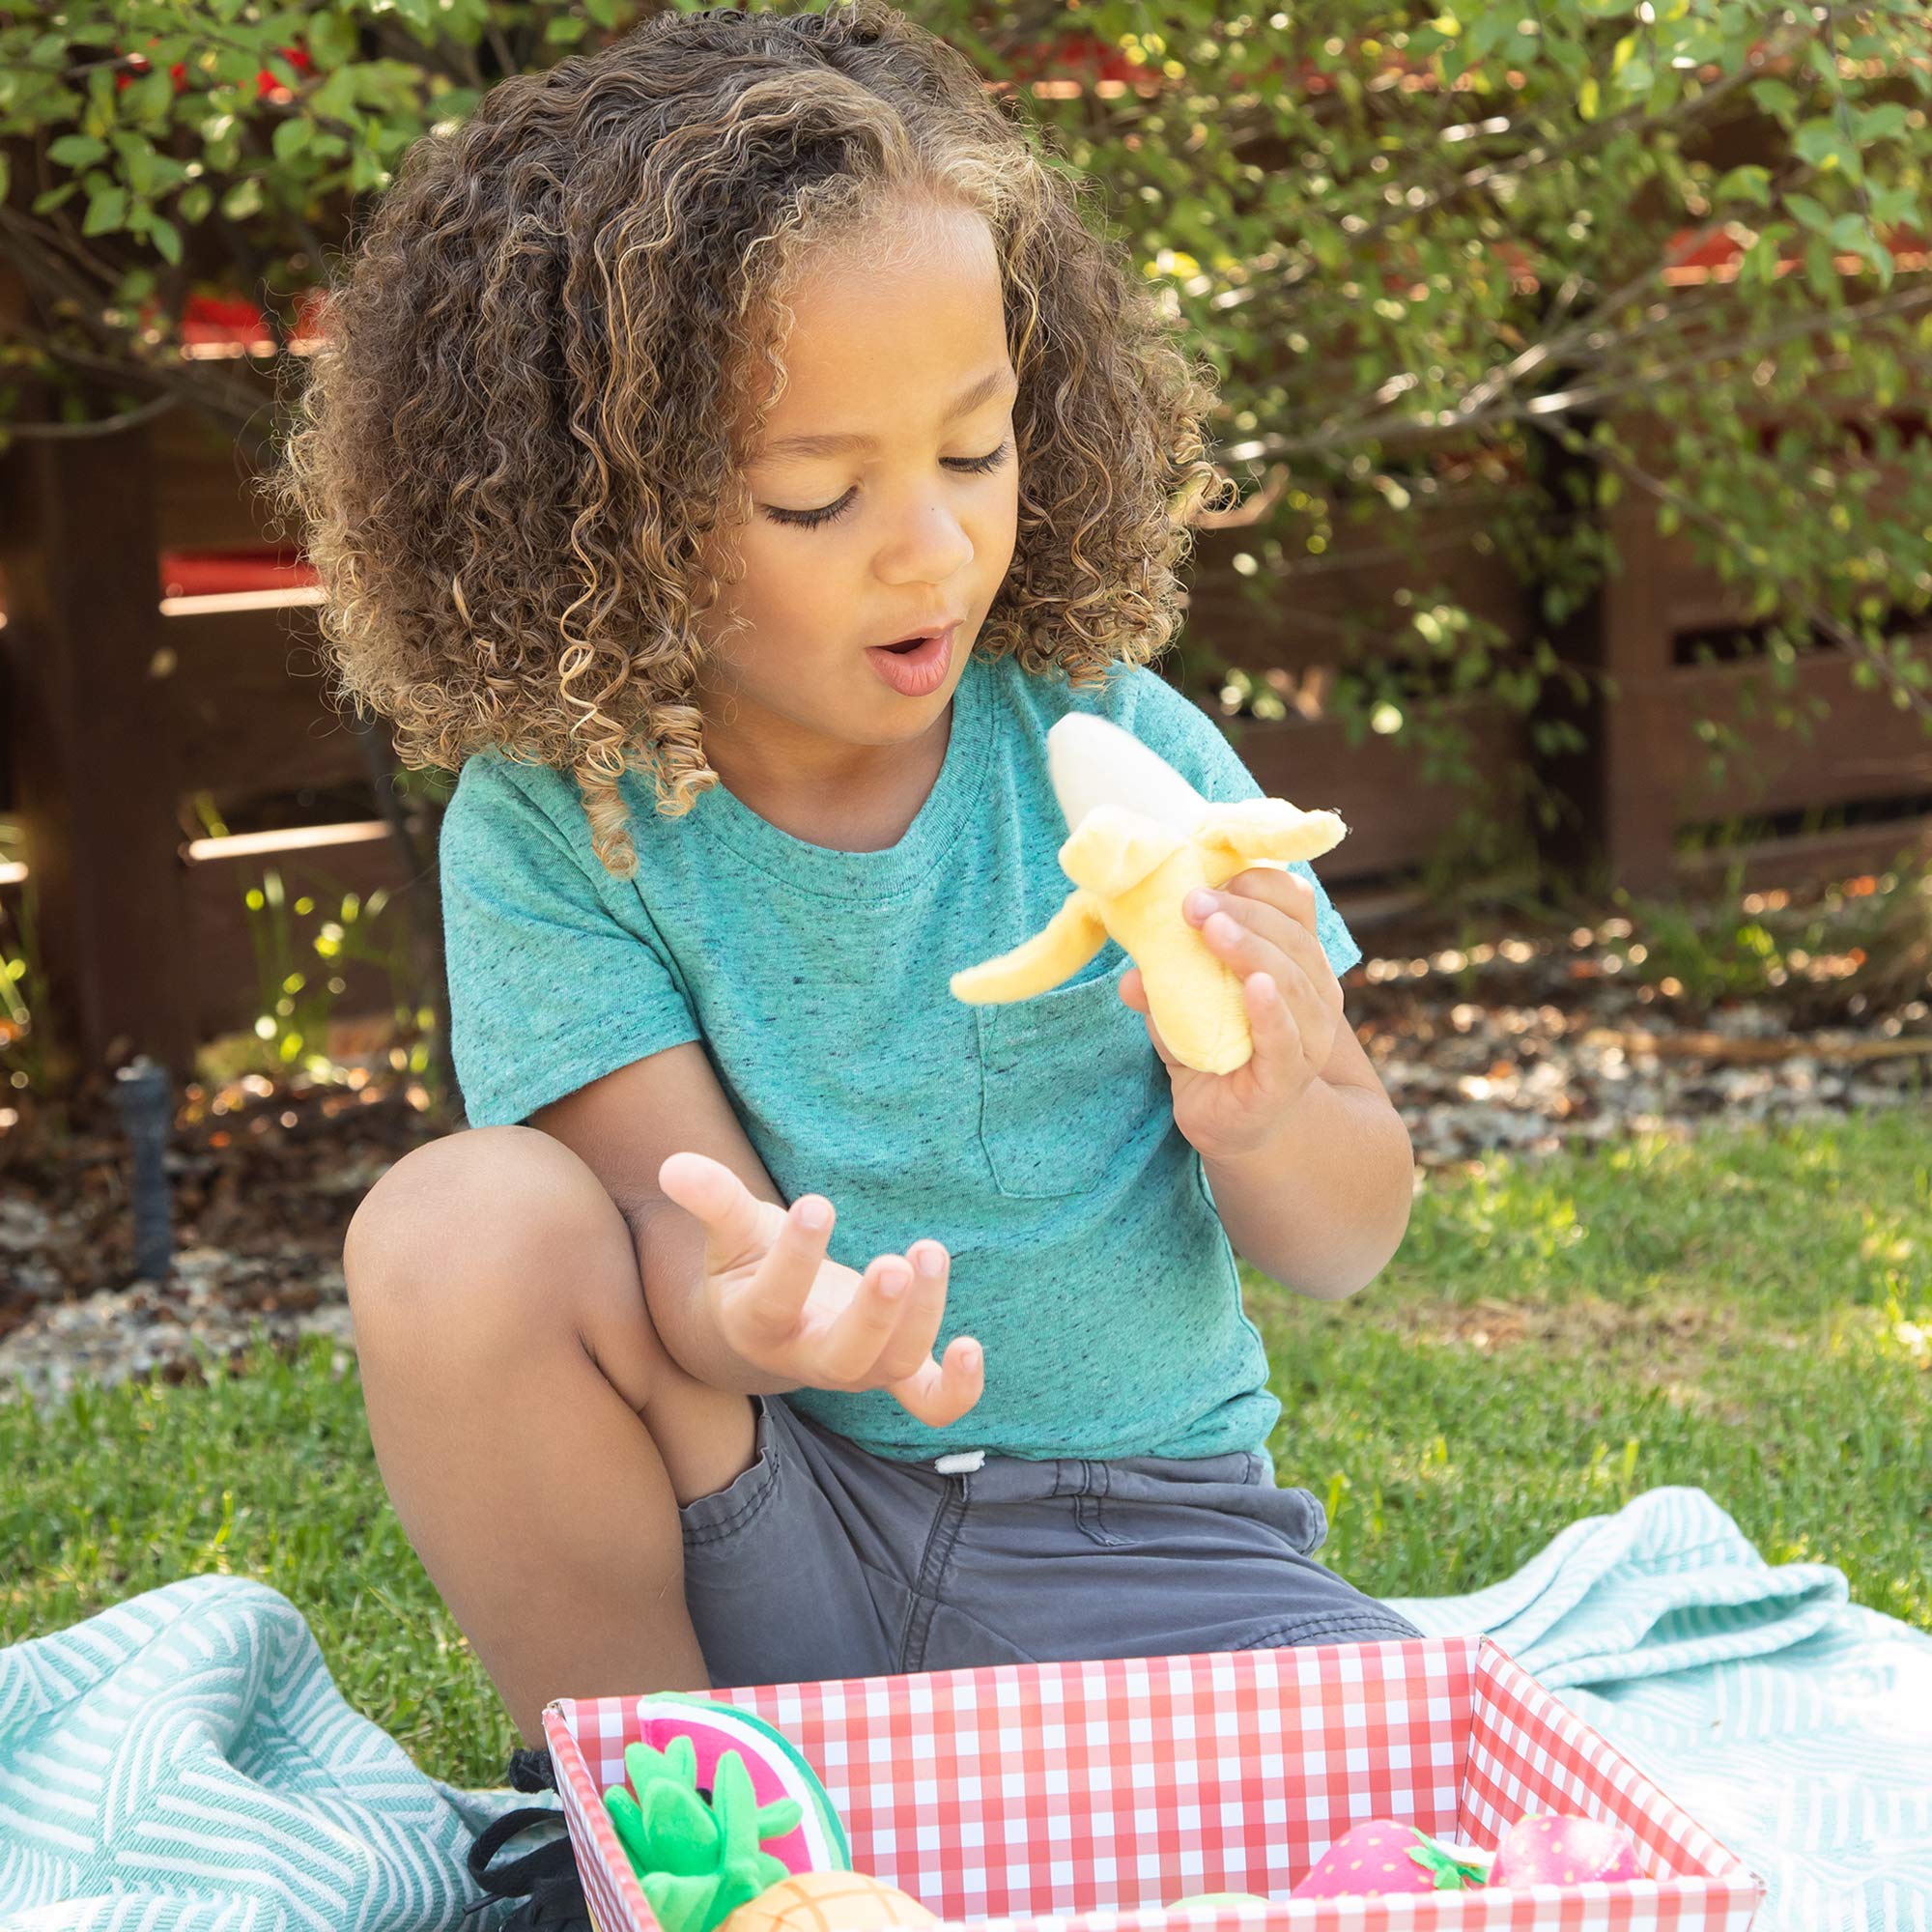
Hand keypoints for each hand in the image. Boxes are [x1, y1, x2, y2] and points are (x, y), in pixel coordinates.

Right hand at [656, 1152, 983, 1428]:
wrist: (760, 1330)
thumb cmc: (745, 1267)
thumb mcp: (729, 1232)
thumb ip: (711, 1200)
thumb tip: (674, 1165)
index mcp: (757, 1323)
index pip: (775, 1300)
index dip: (795, 1257)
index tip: (816, 1202)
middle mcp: (807, 1357)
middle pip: (843, 1358)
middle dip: (874, 1316)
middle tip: (894, 1266)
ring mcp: (856, 1369)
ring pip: (893, 1366)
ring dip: (922, 1318)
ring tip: (928, 1251)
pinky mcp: (893, 1370)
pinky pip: (930, 1401)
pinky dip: (956, 1388)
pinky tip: (971, 1346)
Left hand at [1119, 866, 1343, 1163]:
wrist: (1233, 1123)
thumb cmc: (1212, 1049)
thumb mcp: (1181, 1006)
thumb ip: (1163, 986)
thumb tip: (1130, 976)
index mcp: (1295, 958)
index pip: (1294, 903)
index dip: (1259, 884)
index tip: (1209, 878)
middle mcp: (1315, 991)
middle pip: (1291, 937)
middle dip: (1243, 914)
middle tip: (1194, 903)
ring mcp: (1309, 1036)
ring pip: (1292, 981)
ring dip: (1251, 950)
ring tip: (1213, 930)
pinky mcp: (1289, 1076)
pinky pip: (1285, 1038)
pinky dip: (1270, 1010)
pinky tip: (1253, 986)